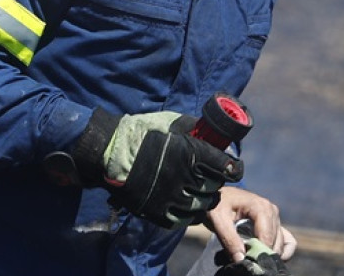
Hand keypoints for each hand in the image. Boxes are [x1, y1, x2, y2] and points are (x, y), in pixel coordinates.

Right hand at [64, 109, 242, 228]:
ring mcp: (172, 197)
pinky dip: (188, 213)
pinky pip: (183, 219)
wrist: (110, 152)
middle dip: (216, 182)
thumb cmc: (141, 133)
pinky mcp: (159, 212)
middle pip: (215, 187)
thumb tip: (213, 135)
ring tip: (198, 192)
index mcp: (191, 153)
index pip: (225, 166)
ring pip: (202, 205)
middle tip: (211, 178)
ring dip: (204, 198)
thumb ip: (193, 131)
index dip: (233, 168)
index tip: (233, 167)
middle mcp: (185, 177)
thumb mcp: (172, 124)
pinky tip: (186, 205)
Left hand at [205, 187, 295, 265]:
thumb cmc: (216, 205)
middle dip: (264, 255)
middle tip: (248, 262)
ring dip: (271, 254)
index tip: (248, 262)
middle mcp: (272, 211)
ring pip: (282, 244)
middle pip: (276, 242)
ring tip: (255, 259)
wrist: (217, 196)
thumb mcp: (218, 220)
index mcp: (261, 207)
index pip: (267, 237)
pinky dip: (283, 252)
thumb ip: (229, 239)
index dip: (259, 253)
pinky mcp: (275, 223)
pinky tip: (267, 257)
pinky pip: (288, 241)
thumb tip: (241, 260)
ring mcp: (275, 217)